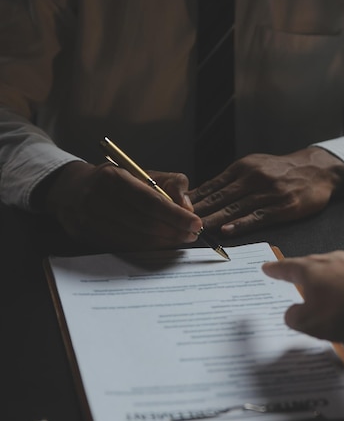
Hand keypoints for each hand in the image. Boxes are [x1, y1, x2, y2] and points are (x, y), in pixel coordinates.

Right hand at [40, 161, 202, 250]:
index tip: (195, 222)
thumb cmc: (114, 181)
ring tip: (180, 239)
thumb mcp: (141, 172)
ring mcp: (89, 220)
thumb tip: (187, 207)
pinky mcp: (87, 237)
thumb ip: (170, 183)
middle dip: (173, 231)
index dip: (175, 215)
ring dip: (163, 242)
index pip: (150, 201)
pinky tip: (161, 244)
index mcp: (112, 177)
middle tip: (192, 234)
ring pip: (135, 238)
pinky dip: (147, 248)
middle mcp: (97, 199)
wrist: (71, 190)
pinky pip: (124, 247)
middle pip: (144, 223)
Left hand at [189, 147, 343, 235]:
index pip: (212, 185)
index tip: (174, 209)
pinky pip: (257, 216)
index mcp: (242, 168)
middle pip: (219, 197)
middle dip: (197, 211)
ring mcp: (267, 192)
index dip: (193, 199)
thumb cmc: (281, 171)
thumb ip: (231, 181)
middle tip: (178, 223)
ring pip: (234, 207)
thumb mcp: (254, 166)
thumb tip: (204, 195)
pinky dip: (240, 224)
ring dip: (213, 220)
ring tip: (196, 230)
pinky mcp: (282, 206)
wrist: (317, 169)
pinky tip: (226, 231)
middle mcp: (252, 178)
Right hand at [262, 251, 343, 340]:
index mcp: (310, 270)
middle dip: (301, 274)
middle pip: (310, 266)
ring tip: (325, 296)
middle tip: (293, 279)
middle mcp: (330, 260)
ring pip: (332, 270)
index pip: (286, 267)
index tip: (267, 267)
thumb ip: (294, 317)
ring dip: (326, 281)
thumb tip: (291, 314)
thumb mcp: (310, 323)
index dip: (274, 269)